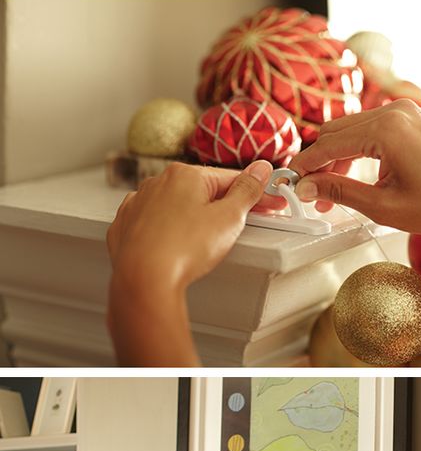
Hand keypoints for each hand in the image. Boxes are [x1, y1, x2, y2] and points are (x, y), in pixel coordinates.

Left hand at [107, 158, 274, 301]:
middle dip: (219, 208)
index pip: (229, 178)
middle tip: (233, 230)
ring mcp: (138, 204)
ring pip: (174, 206)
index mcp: (184, 175)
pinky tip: (174, 247)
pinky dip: (165, 232)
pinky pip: (152, 223)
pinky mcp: (125, 227)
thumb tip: (260, 169)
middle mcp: (157, 183)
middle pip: (200, 191)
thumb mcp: (229, 218)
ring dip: (190, 219)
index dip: (252, 194)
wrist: (144, 281)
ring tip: (200, 245)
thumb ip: (247, 190)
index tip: (266, 204)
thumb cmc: (183, 249)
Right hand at [294, 102, 420, 236]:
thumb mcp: (384, 206)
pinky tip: (354, 176)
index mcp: (388, 129)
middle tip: (310, 192)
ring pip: (353, 128)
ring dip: (338, 157)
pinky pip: (372, 127)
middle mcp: (396, 111)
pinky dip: (358, 149)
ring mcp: (406, 111)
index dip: (306, 164)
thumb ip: (340, 192)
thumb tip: (308, 186)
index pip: (330, 143)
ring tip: (330, 191)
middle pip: (338, 130)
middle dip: (321, 162)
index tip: (290, 180)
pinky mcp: (412, 117)